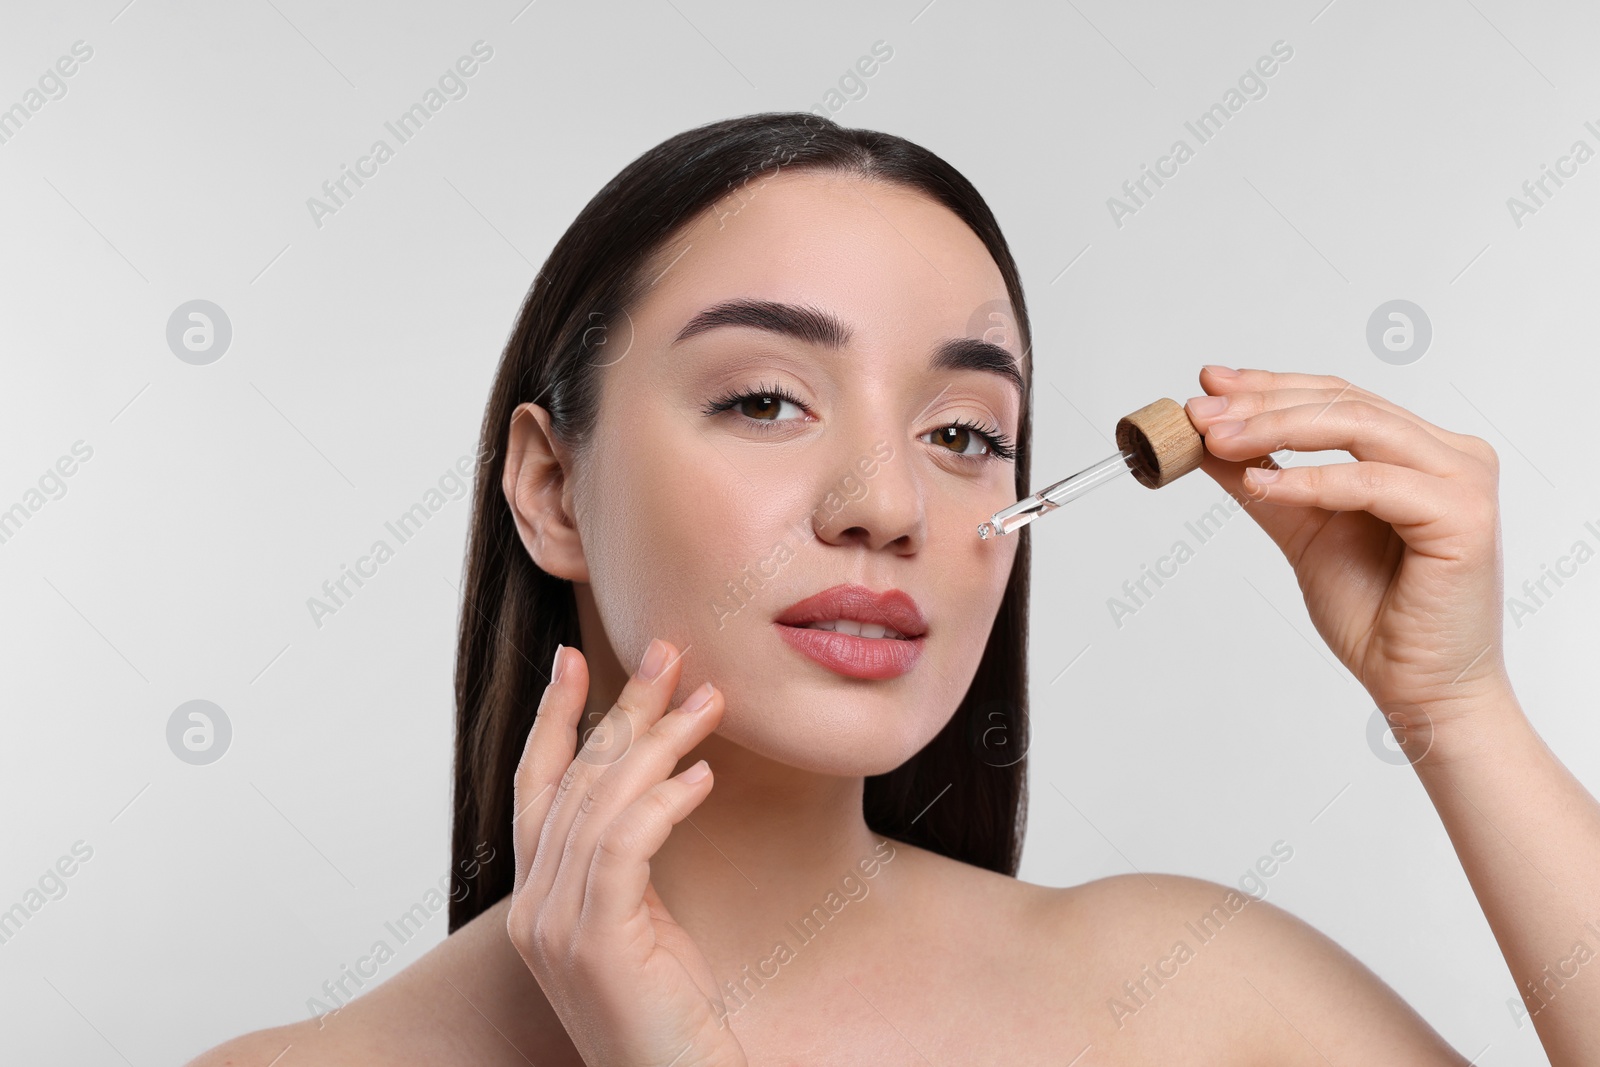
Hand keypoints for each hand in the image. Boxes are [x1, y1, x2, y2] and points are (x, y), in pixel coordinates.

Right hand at [506, 637, 746, 1066]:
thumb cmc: (668, 1014)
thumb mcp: (641, 923)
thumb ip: (625, 864)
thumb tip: (653, 787)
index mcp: (535, 902)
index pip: (537, 789)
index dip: (553, 719)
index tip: (573, 659)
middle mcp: (532, 911)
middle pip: (574, 782)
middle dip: (621, 709)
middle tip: (669, 654)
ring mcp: (555, 929)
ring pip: (602, 804)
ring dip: (660, 742)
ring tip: (710, 703)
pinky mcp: (596, 943)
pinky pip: (625, 847)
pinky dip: (663, 801)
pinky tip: (704, 777)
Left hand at [1183, 367, 1512, 735]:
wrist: (1417, 686)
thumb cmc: (1373, 614)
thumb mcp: (1301, 529)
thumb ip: (1263, 479)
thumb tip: (1204, 439)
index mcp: (1419, 449)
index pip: (1337, 397)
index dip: (1268, 386)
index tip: (1206, 386)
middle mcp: (1450, 454)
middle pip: (1344, 403)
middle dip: (1262, 404)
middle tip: (1200, 413)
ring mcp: (1463, 480)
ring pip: (1358, 427)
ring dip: (1277, 429)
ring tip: (1218, 441)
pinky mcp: (1464, 515)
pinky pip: (1372, 483)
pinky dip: (1310, 479)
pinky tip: (1259, 483)